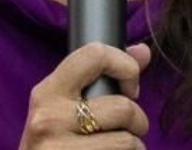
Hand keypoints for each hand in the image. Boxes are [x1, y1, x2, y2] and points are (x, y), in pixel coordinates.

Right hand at [18, 42, 151, 148]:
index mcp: (47, 92)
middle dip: (138, 120)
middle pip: (122, 107)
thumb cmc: (53, 144)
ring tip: (119, 149)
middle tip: (132, 129)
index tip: (130, 89)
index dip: (126, 67)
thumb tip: (143, 51)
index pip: (95, 55)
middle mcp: (49, 118)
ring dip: (133, 147)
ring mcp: (58, 148)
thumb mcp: (64, 108)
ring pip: (126, 141)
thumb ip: (102, 77)